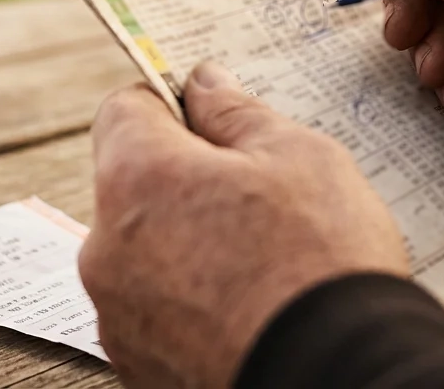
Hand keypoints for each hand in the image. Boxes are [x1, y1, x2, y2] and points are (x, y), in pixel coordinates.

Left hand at [79, 62, 408, 387]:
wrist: (338, 378)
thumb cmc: (322, 264)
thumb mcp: (299, 158)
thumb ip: (237, 113)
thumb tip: (205, 84)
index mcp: (137, 179)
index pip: (124, 109)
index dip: (170, 103)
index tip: (210, 116)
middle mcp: (106, 248)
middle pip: (132, 185)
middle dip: (183, 180)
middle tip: (256, 196)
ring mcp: (117, 315)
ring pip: (144, 251)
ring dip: (185, 243)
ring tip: (260, 263)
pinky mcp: (135, 365)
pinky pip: (154, 311)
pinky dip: (189, 303)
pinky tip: (247, 308)